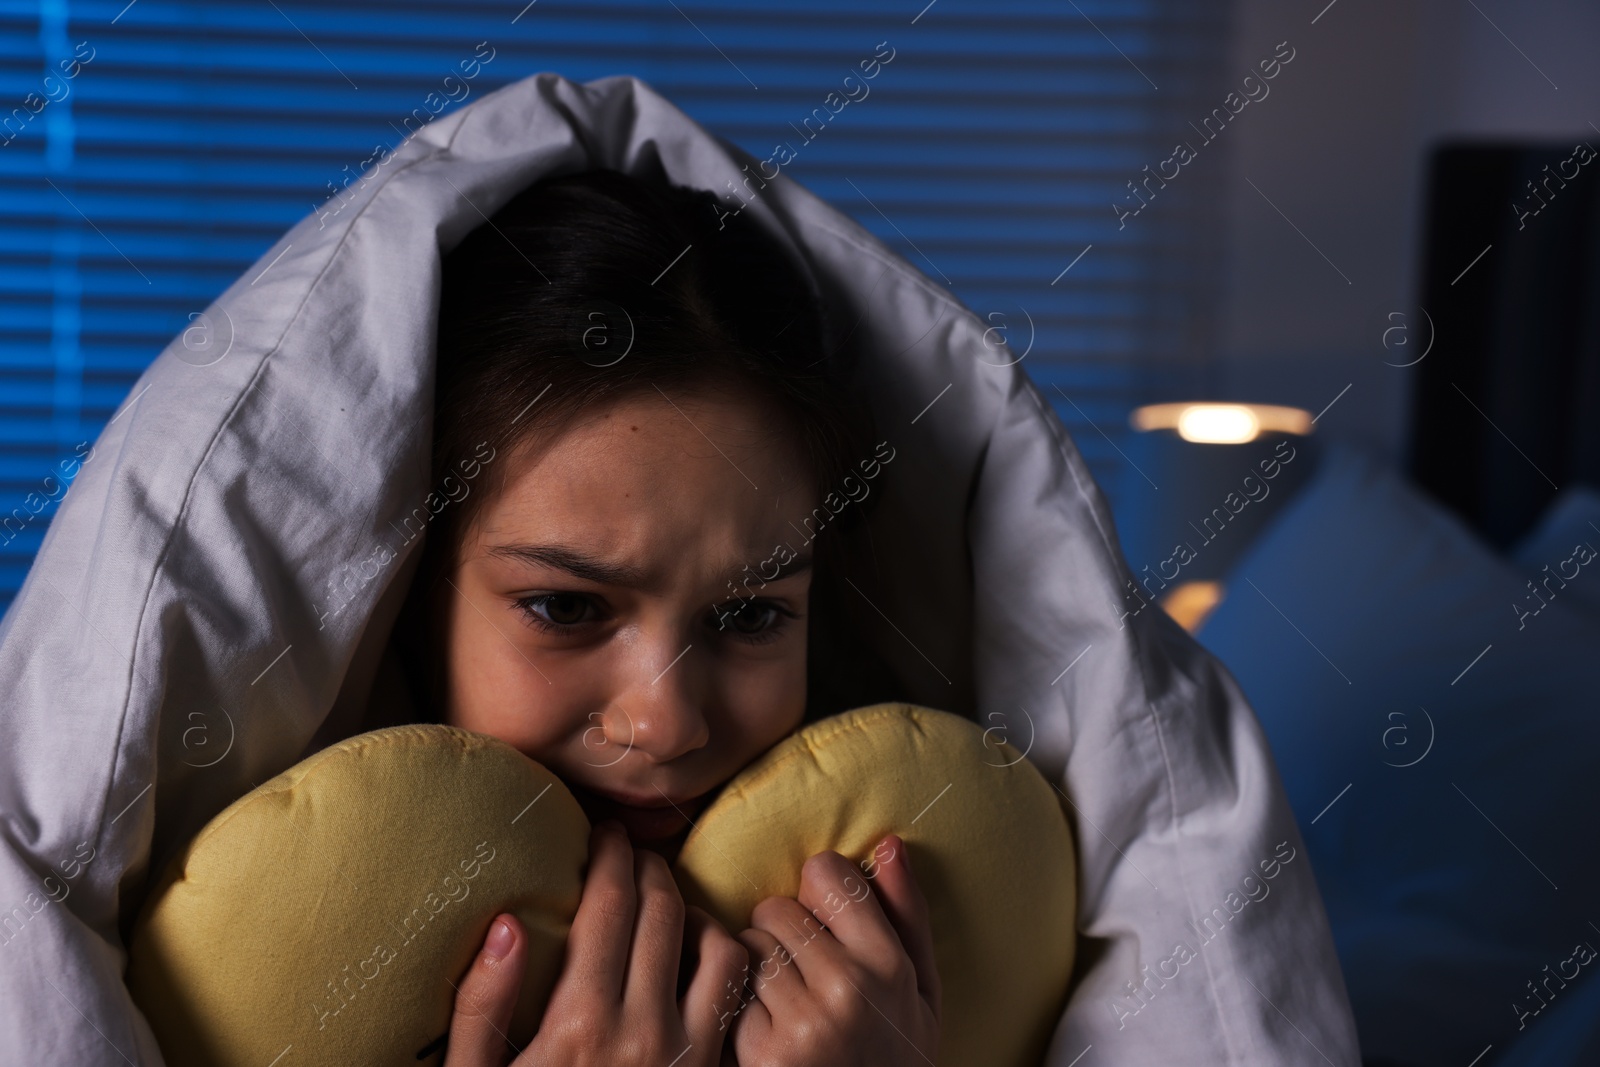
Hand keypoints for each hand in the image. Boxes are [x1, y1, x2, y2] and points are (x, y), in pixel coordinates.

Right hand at [443, 820, 749, 1066]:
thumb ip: (484, 1004)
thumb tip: (510, 922)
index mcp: (579, 1023)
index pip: (610, 904)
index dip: (611, 855)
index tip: (605, 834)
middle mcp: (645, 1033)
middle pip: (665, 910)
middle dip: (650, 866)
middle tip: (633, 853)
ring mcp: (691, 1057)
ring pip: (720, 947)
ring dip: (697, 911)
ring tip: (668, 901)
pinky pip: (739, 999)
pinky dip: (728, 961)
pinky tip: (699, 958)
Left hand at [726, 834, 940, 1065]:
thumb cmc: (895, 1058)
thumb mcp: (921, 991)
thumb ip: (907, 914)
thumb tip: (887, 843)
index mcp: (889, 965)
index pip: (826, 873)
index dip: (818, 893)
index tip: (826, 921)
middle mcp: (847, 990)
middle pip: (774, 909)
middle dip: (780, 935)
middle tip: (801, 974)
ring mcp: (801, 1025)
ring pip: (746, 949)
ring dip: (754, 972)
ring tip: (783, 1005)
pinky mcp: (761, 1055)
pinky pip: (729, 995)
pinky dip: (738, 1011)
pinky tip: (763, 1033)